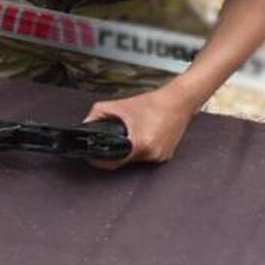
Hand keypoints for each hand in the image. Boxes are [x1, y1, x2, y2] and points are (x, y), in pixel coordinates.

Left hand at [84, 86, 198, 170]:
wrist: (179, 101)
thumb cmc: (154, 103)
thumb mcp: (120, 105)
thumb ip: (98, 114)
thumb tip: (86, 125)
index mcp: (139, 144)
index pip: (112, 163)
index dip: (100, 161)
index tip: (93, 157)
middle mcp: (151, 154)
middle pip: (124, 161)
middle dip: (117, 152)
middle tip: (115, 139)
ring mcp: (159, 157)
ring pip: (136, 161)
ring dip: (130, 151)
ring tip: (132, 135)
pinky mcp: (166, 157)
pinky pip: (147, 158)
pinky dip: (142, 150)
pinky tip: (144, 136)